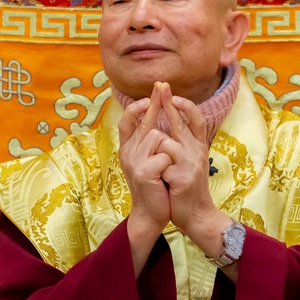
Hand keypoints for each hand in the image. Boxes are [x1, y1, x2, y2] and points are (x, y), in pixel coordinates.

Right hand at [118, 82, 173, 273]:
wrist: (153, 214)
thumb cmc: (157, 186)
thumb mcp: (151, 159)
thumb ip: (150, 139)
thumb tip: (156, 112)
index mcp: (129, 148)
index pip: (129, 121)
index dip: (138, 106)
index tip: (150, 94)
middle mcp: (128, 152)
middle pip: (146, 123)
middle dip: (154, 104)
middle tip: (161, 85)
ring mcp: (134, 162)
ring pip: (158, 136)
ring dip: (169, 148)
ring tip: (166, 167)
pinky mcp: (144, 172)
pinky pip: (164, 154)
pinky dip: (171, 163)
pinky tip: (167, 176)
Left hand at [154, 83, 230, 256]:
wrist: (195, 216)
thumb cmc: (184, 189)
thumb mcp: (184, 164)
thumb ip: (179, 146)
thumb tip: (164, 130)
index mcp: (197, 147)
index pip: (195, 120)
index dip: (185, 106)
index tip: (172, 93)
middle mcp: (197, 151)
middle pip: (183, 122)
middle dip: (171, 103)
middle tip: (161, 85)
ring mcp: (191, 163)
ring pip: (166, 142)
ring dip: (157, 153)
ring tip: (162, 172)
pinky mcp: (184, 177)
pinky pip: (162, 162)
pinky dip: (158, 170)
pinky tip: (164, 183)